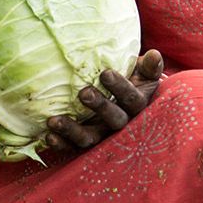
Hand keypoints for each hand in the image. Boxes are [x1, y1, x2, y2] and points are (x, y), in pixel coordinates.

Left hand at [44, 49, 164, 151]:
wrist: (123, 102)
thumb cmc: (132, 83)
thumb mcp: (143, 75)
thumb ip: (149, 67)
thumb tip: (154, 55)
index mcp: (137, 105)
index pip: (131, 98)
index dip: (119, 87)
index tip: (105, 73)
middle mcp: (122, 125)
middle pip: (113, 120)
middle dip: (99, 107)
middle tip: (83, 93)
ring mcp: (103, 136)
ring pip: (91, 138)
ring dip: (72, 131)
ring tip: (54, 121)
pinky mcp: (87, 144)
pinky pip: (74, 147)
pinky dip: (61, 144)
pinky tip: (48, 136)